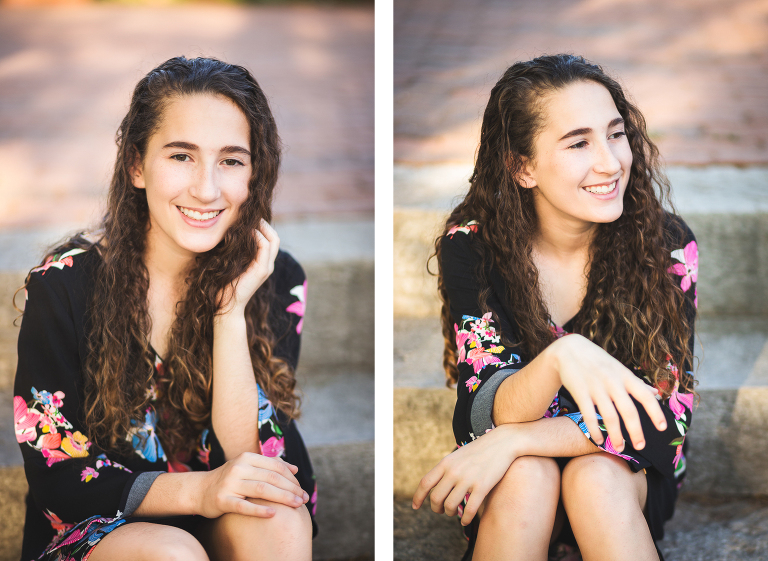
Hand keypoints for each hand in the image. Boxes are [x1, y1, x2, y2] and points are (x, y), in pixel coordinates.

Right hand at [199, 452, 308, 517]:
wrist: (199, 490)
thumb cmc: (229, 479)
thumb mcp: (247, 466)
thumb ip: (270, 465)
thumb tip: (294, 468)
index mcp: (247, 458)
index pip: (276, 466)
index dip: (292, 478)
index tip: (302, 489)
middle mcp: (239, 468)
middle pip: (272, 478)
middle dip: (291, 489)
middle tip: (304, 499)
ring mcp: (230, 483)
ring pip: (261, 490)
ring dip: (283, 497)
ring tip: (297, 505)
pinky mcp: (223, 500)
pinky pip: (244, 506)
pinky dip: (259, 509)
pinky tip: (273, 513)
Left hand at [217, 220, 279, 316]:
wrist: (226, 307)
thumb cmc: (223, 286)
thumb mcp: (230, 263)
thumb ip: (235, 251)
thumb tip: (228, 234)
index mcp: (262, 263)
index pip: (270, 239)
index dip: (262, 226)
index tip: (248, 218)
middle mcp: (268, 265)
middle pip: (275, 237)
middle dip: (264, 224)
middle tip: (251, 215)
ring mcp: (266, 268)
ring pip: (273, 240)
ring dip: (262, 227)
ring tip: (250, 221)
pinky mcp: (262, 271)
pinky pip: (265, 247)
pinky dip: (258, 236)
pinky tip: (248, 232)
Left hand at [412, 425, 517, 525]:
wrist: (502, 442)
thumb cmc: (479, 450)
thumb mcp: (457, 455)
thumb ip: (446, 468)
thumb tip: (435, 485)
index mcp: (446, 463)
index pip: (425, 483)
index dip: (417, 497)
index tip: (415, 507)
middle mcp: (454, 471)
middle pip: (435, 498)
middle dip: (436, 508)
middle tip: (440, 510)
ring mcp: (468, 479)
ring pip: (450, 506)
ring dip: (450, 513)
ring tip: (453, 512)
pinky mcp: (482, 487)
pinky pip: (469, 510)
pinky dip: (465, 519)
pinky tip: (465, 520)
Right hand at [549, 334, 665, 451]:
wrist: (569, 349)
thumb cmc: (598, 360)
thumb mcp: (619, 368)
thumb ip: (636, 382)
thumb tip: (656, 393)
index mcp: (625, 376)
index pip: (645, 396)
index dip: (656, 412)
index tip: (662, 428)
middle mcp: (613, 382)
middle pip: (628, 411)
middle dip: (636, 432)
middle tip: (640, 446)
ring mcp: (596, 388)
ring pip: (609, 417)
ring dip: (616, 436)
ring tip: (619, 448)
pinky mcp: (580, 393)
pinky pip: (589, 416)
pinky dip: (595, 431)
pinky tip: (599, 440)